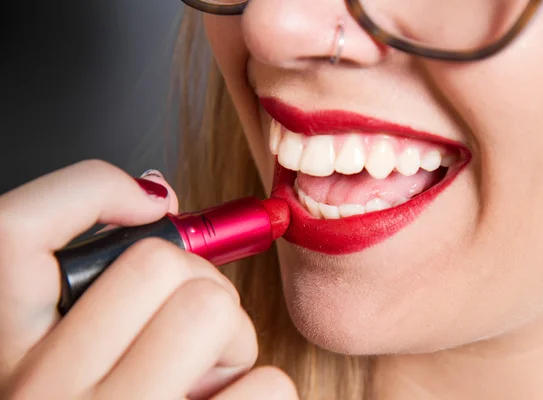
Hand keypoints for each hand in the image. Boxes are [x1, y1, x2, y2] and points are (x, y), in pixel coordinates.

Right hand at [0, 160, 296, 398]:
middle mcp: (40, 398)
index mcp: (3, 356)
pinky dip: (259, 390)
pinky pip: (267, 385)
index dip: (95, 191)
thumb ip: (96, 277)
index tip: (152, 203)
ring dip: (230, 341)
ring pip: (215, 311)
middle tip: (188, 327)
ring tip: (204, 379)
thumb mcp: (61, 349)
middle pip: (160, 265)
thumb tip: (156, 198)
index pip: (14, 230)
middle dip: (194, 285)